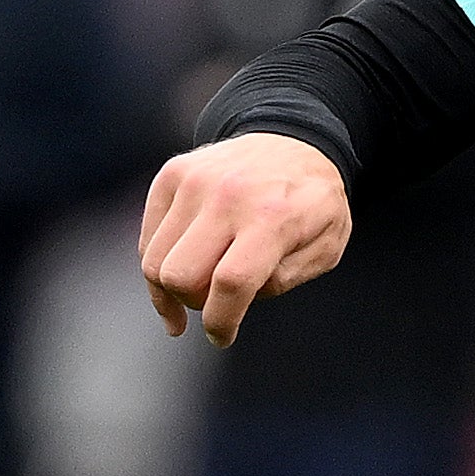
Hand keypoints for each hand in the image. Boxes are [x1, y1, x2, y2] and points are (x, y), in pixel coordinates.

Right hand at [138, 132, 353, 340]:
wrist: (294, 138)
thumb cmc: (312, 201)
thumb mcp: (325, 247)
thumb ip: (284, 279)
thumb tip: (236, 298)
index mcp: (272, 217)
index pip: (231, 284)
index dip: (221, 323)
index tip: (220, 337)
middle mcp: (228, 195)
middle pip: (181, 276)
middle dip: (194, 304)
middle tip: (214, 303)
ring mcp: (194, 181)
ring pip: (154, 261)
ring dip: (171, 288)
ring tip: (195, 290)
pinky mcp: (172, 175)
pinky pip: (148, 239)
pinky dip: (159, 262)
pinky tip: (181, 266)